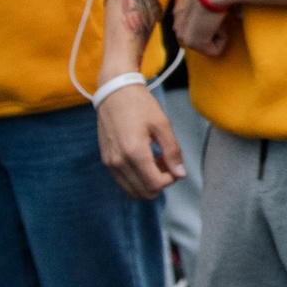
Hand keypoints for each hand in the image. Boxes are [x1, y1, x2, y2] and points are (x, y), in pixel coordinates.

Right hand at [96, 83, 185, 199]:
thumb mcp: (162, 125)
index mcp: (135, 153)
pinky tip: (144, 161)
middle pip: (144, 193)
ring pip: (132, 192)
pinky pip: (123, 182)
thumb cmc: (140, 105)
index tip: (174, 164)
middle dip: (160, 183)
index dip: (170, 179)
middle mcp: (119, 162)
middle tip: (166, 163)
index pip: (155, 185)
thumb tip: (181, 174)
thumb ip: (172, 151)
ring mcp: (110, 163)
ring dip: (147, 183)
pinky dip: (136, 179)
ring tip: (155, 162)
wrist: (115, 93)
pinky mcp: (106, 161)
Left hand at [174, 0, 235, 53]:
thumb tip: (222, 5)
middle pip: (201, 38)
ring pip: (209, 44)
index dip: (211, 21)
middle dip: (213, 29)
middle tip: (218, 13)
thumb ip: (204, 2)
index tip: (216, 6)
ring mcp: (184, 35)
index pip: (194, 26)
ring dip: (218, 33)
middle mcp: (177, 24)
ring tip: (219, 16)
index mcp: (179, 11)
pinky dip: (223, 38)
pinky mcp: (194, 43)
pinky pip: (215, 50)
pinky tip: (220, 23)